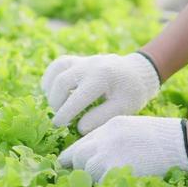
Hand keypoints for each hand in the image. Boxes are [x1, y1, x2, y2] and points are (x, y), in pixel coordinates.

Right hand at [41, 53, 159, 134]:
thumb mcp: (123, 108)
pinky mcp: (78, 59)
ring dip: (52, 90)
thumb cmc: (131, 93)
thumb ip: (101, 118)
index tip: (58, 125)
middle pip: (62, 82)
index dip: (65, 113)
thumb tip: (79, 127)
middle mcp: (90, 65)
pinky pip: (58, 64)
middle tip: (60, 117)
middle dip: (56, 102)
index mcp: (103, 77)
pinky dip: (51, 77)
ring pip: (57, 70)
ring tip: (58, 105)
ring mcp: (83, 60)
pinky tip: (53, 91)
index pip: (77, 97)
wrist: (137, 72)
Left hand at [58, 116, 187, 181]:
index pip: (80, 142)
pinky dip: (104, 182)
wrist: (181, 141)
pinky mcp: (117, 169)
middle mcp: (105, 139)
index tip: (65, 162)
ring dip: (93, 175)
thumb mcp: (130, 127)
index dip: (71, 155)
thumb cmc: (160, 136)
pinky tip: (114, 179)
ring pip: (87, 169)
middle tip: (88, 172)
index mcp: (108, 127)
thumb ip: (109, 137)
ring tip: (107, 175)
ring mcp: (110, 153)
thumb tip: (93, 151)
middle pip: (78, 156)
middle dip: (79, 166)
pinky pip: (100, 180)